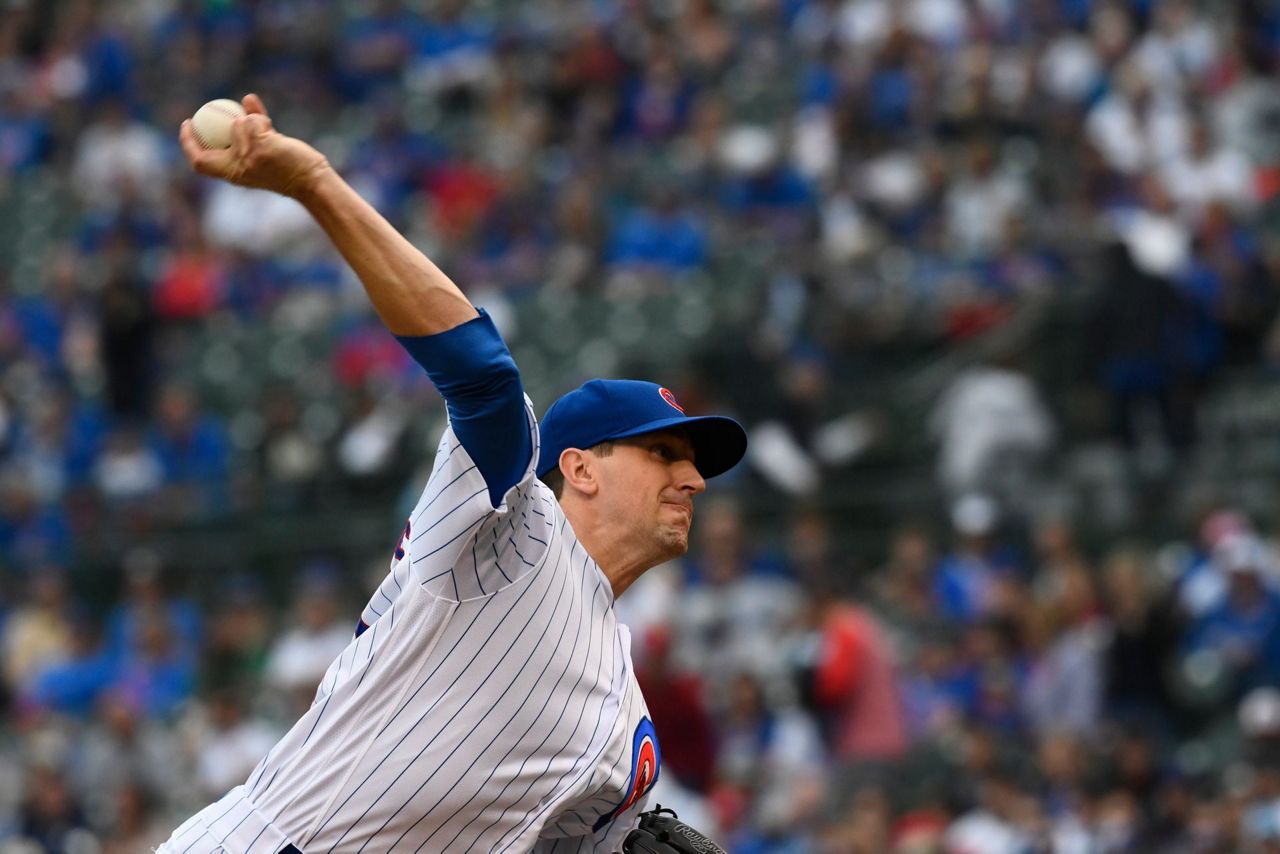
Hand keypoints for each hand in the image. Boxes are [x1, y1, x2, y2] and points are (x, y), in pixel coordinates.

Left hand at [178, 94, 330, 197]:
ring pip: (239, 135)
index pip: (200, 158)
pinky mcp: (271, 154)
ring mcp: (256, 160)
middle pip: (218, 144)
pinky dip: (254, 117)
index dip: (189, 141)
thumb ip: (245, 128)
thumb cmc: (286, 166)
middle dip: (214, 127)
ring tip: (242, 101)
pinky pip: (257, 133)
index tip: (188, 124)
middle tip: (208, 110)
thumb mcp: (260, 143)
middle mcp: (240, 166)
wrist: (313, 181)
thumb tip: (240, 118)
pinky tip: (252, 100)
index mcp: (231, 170)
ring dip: (238, 117)